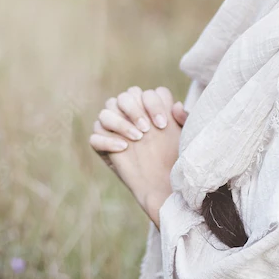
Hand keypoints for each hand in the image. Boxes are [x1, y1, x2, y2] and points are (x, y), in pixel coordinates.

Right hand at [89, 86, 187, 224]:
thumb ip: (183, 119)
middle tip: (147, 130)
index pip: (145, 94)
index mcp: (148, 108)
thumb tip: (175, 105)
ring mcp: (114, 129)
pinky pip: (95, 137)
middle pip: (124, 97)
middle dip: (135, 109)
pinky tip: (124, 148)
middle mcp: (129, 115)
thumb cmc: (175, 159)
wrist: (165, 185)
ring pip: (105, 113)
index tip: (163, 124)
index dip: (153, 104)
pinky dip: (107, 140)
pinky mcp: (102, 145)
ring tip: (137, 138)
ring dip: (120, 122)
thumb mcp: (183, 137)